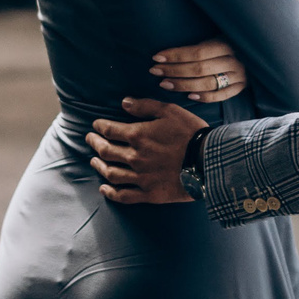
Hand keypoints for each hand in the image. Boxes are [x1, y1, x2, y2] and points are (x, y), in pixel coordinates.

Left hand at [88, 99, 206, 205]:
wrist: (208, 161)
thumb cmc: (191, 133)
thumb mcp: (170, 111)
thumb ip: (145, 106)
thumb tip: (124, 102)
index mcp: (138, 135)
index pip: (110, 130)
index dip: (100, 126)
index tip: (95, 125)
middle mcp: (134, 157)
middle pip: (106, 151)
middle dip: (95, 143)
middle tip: (90, 139)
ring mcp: (140, 177)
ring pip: (111, 173)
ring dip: (99, 166)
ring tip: (94, 161)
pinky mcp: (148, 193)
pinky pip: (123, 196)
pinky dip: (110, 193)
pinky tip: (104, 189)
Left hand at [150, 39, 246, 103]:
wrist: (258, 53)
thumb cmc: (230, 41)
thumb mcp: (218, 35)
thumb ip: (201, 44)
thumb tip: (169, 50)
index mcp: (227, 44)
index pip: (197, 53)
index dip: (175, 55)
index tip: (156, 57)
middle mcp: (235, 60)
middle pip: (199, 69)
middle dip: (174, 70)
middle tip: (154, 71)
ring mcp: (239, 76)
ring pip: (207, 84)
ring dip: (183, 85)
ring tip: (164, 84)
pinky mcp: (241, 87)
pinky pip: (220, 96)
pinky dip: (204, 97)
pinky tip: (188, 96)